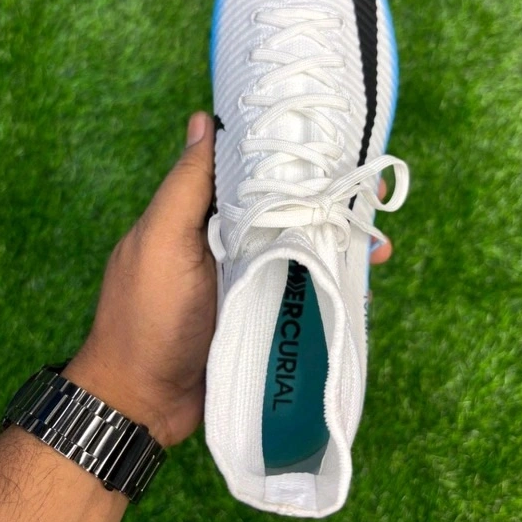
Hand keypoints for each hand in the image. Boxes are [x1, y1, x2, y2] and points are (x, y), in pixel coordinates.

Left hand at [63, 112, 392, 447]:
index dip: (292, 156)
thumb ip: (186, 185)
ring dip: (341, 244)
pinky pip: (304, 291)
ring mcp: (250, 279)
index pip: (253, 171)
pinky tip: (361, 288)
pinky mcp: (264, 315)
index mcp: (204, 214)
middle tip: (372, 197)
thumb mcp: (162, 241)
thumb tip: (203, 120)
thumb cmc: (146, 316)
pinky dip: (332, 285)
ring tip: (378, 249)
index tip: (335, 143)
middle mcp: (230, 240)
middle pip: (287, 210)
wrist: (143, 402)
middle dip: (330, 202)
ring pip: (303, 250)